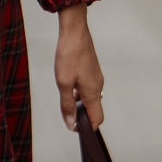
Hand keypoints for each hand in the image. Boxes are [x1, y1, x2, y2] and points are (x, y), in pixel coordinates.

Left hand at [54, 5, 103, 130]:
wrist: (75, 32)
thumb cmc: (69, 55)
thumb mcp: (63, 84)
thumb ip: (67, 106)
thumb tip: (71, 124)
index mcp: (93, 93)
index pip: (97, 119)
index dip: (87, 128)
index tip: (75, 129)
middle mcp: (98, 87)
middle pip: (94, 110)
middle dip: (83, 117)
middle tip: (67, 115)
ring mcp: (96, 78)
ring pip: (90, 99)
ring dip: (79, 104)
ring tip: (64, 98)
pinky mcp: (92, 71)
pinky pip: (89, 89)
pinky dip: (79, 93)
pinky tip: (68, 86)